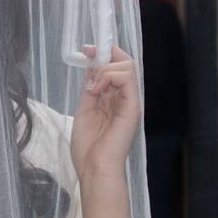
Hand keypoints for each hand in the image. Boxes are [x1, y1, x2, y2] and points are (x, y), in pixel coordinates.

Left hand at [71, 45, 140, 181]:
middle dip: (106, 53)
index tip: (86, 49)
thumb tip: (91, 66)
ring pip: (127, 67)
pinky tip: (96, 89)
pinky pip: (127, 79)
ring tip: (91, 86)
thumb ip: (89, 88)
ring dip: (104, 69)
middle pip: (125, 63)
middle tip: (89, 53)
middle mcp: (124, 98)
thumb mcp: (84, 108)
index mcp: (113, 99)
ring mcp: (129, 102)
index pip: (116, 69)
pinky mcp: (132, 107)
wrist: (94, 167)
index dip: (103, 55)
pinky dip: (109, 76)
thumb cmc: (88, 146)